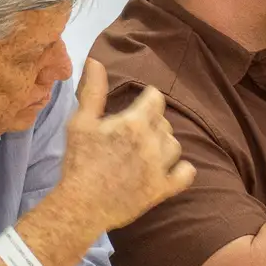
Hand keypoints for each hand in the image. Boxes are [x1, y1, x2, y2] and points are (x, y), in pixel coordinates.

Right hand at [59, 59, 196, 230]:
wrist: (81, 205)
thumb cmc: (79, 161)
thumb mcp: (81, 122)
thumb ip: (92, 91)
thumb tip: (95, 61)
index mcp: (134, 123)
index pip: (155, 99)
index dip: (147, 99)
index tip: (139, 104)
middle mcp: (153, 143)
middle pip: (164, 122)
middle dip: (153, 122)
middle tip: (135, 131)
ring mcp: (161, 167)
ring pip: (174, 145)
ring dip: (164, 144)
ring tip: (148, 149)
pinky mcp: (162, 189)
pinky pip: (186, 174)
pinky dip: (182, 169)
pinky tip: (171, 168)